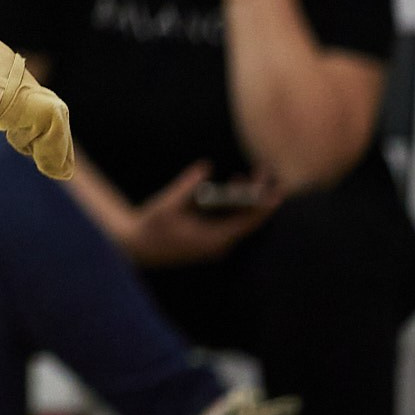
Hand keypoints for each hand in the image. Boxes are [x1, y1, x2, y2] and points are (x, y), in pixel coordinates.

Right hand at [114, 162, 278, 267]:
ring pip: (237, 220)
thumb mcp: (167, 204)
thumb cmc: (151, 227)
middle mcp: (219, 244)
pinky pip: (228, 221)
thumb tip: (205, 166)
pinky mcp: (208, 239)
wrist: (136, 248)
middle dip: (255, 196)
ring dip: (242, 199)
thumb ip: (187, 185)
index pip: (247, 223)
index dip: (263, 206)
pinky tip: (229, 187)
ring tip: (244, 176)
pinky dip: (231, 205)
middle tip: (262, 172)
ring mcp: (214, 243)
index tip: (278, 192)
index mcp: (214, 239)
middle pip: (246, 220)